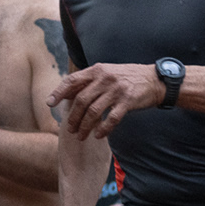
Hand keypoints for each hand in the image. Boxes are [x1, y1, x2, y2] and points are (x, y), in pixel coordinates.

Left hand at [49, 64, 163, 139]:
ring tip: (81, 136)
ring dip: (85, 126)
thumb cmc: (128, 78)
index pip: (72, 80)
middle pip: (81, 100)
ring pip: (94, 111)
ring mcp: (116, 90)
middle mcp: (105, 78)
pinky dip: (103, 129)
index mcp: (97, 70)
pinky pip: (111, 118)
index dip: (59, 92)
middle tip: (70, 128)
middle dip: (73, 117)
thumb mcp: (107, 73)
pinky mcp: (128, 101)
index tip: (49, 104)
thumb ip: (89, 81)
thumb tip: (67, 92)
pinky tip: (98, 135)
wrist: (154, 80)